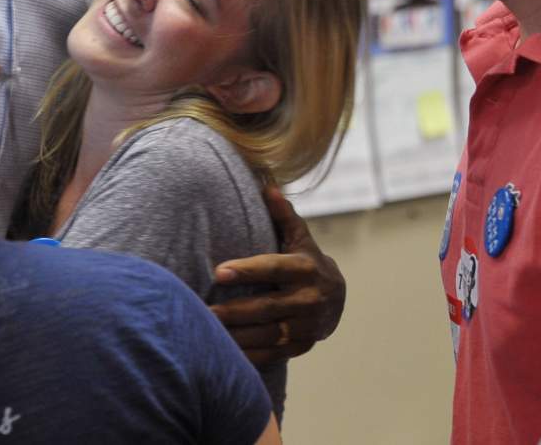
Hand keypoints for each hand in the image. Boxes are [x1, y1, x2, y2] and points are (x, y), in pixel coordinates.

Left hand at [209, 185, 345, 365]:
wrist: (336, 299)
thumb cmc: (307, 260)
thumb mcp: (300, 237)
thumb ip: (283, 214)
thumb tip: (268, 184)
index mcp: (306, 268)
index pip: (273, 268)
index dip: (246, 271)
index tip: (218, 272)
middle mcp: (310, 299)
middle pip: (267, 307)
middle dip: (235, 310)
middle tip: (204, 311)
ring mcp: (307, 326)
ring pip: (268, 334)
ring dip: (237, 336)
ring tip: (207, 332)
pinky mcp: (302, 346)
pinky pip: (272, 354)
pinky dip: (249, 355)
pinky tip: (224, 353)